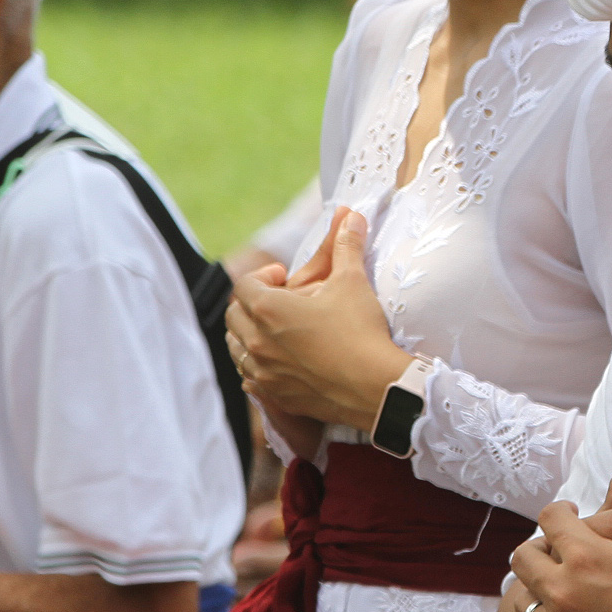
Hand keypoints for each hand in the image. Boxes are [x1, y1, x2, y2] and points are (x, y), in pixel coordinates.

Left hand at [225, 209, 411, 433]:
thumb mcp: (352, 282)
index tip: (284, 275)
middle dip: (252, 303)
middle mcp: (257, 342)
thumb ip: (346, 246)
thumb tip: (352, 215)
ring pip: (237, 349)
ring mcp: (263, 372)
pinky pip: (249, 378)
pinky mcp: (276, 396)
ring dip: (250, 335)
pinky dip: (257, 366)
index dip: (264, 275)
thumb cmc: (361, 331)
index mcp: (268, 310)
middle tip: (279, 300)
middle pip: (234, 316)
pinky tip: (278, 361)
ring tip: (276, 330)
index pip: (244, 285)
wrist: (376, 386)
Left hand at [509, 455, 611, 611]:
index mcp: (586, 557)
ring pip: (524, 599)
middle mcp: (562, 594)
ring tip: (565, 585)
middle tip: (561, 548)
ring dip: (540, 586)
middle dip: (540, 546)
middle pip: (522, 558)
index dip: (560, 511)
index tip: (570, 514)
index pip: (548, 519)